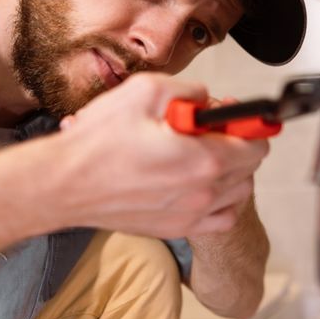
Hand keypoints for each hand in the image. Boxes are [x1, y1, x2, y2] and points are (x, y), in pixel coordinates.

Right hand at [50, 73, 269, 237]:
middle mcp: (204, 192)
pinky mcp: (177, 229)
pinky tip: (200, 185)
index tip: (234, 116)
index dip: (249, 124)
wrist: (62, 184)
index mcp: (203, 158)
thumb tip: (206, 98)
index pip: (256, 143)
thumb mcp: (145, 91)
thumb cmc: (97, 143)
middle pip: (250, 167)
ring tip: (202, 155)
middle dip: (237, 143)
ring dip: (231, 171)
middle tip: (209, 129)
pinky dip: (221, 201)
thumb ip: (189, 90)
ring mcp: (192, 214)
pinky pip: (221, 219)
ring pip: (238, 192)